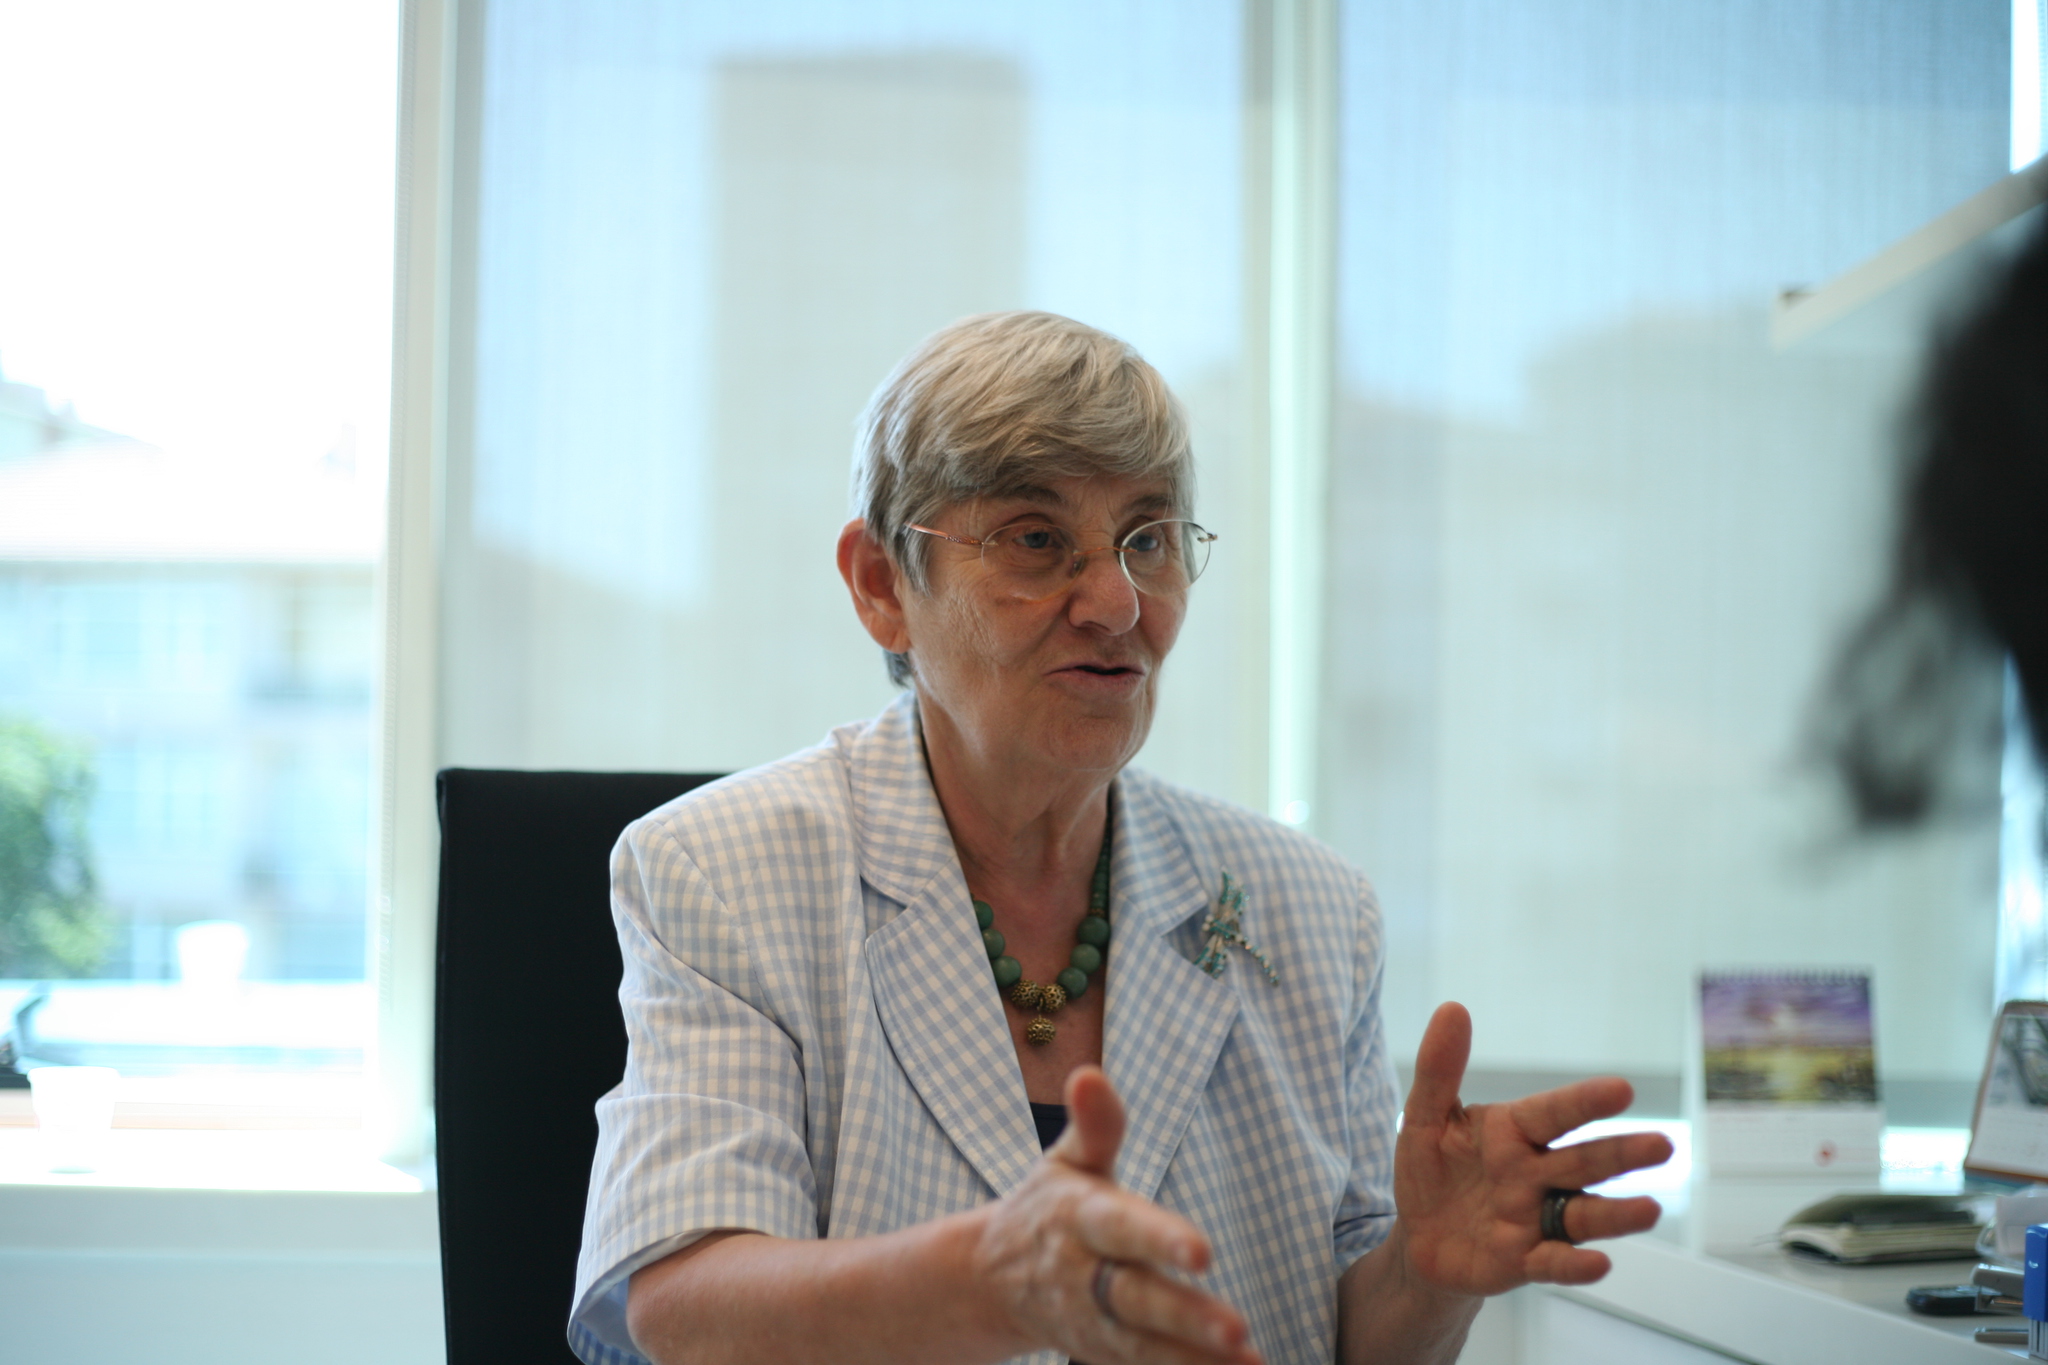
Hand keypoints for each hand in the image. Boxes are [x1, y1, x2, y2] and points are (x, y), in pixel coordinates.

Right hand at [973, 1066, 1262, 1364]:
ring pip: (1141, 1345)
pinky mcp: (1100, 1354)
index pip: (1119, 1227)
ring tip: (1248, 1358)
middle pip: (1134, 1298)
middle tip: (1237, 1328)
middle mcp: (1081, 1275)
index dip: (1158, 1238)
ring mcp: (1090, 1322)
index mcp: (1078, 1219)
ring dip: (1193, 1358)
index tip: (1203, 1252)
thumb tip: (1089, 1073)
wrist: (991, 1279)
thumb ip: (1095, 1126)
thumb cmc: (1049, 1208)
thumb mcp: (1066, 1161)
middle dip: (1184, 1316)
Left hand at [1393, 1002, 1673, 1295]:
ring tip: (1650, 1209)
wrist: (1420, 1239)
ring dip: (1616, 1214)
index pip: (1553, 1114)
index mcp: (1514, 1133)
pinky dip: (1574, 1265)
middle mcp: (1535, 1174)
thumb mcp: (1424, 1119)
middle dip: (1621, 1154)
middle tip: (1663, 1145)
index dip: (1584, 1103)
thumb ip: (1438, 1070)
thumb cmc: (1431, 1171)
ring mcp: (1534, 1220)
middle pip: (1583, 1163)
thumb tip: (1453, 1008)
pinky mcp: (1523, 1261)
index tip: (1623, 1089)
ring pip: (1583, 1215)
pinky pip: (1553, 1263)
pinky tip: (1598, 1264)